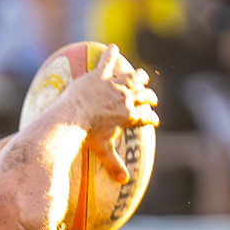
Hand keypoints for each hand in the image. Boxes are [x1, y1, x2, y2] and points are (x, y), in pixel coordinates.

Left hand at [62, 44, 158, 184]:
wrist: (74, 115)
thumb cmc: (88, 135)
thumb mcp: (102, 150)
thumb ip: (113, 164)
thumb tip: (123, 182)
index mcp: (129, 115)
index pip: (146, 117)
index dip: (151, 118)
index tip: (154, 120)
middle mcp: (126, 98)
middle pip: (144, 96)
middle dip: (150, 97)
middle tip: (153, 98)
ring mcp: (114, 84)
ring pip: (132, 78)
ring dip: (139, 77)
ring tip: (143, 74)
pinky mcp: (100, 75)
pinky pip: (107, 61)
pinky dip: (110, 53)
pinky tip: (113, 46)